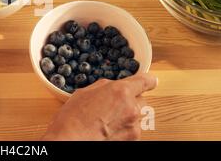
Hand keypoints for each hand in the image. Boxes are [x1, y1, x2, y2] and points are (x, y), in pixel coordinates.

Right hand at [42, 73, 156, 140]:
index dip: (147, 80)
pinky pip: (133, 129)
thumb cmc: (73, 117)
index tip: (150, 81)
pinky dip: (125, 128)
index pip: (145, 81)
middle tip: (114, 105)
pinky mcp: (133, 140)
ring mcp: (134, 126)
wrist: (71, 139)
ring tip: (108, 120)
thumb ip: (105, 87)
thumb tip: (112, 87)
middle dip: (131, 100)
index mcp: (121, 91)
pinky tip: (109, 129)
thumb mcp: (86, 92)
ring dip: (128, 115)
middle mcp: (132, 107)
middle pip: (142, 99)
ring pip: (138, 116)